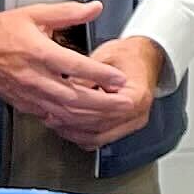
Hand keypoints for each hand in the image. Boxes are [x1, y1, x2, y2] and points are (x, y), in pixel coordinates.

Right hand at [0, 2, 125, 132]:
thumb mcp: (34, 13)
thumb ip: (67, 12)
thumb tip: (95, 7)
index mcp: (38, 52)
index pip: (75, 66)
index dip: (100, 74)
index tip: (119, 78)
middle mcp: (34, 76)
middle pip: (73, 96)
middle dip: (103, 103)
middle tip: (124, 102)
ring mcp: (28, 94)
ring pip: (64, 111)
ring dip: (90, 115)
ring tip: (111, 113)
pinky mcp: (23, 104)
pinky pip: (50, 116)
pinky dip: (70, 120)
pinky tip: (86, 119)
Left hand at [44, 34, 168, 151]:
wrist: (143, 57)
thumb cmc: (127, 54)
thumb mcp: (106, 56)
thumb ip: (87, 75)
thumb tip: (65, 88)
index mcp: (137, 95)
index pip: (105, 110)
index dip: (80, 109)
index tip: (59, 104)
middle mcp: (138, 113)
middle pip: (100, 126)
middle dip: (72, 121)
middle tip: (49, 113)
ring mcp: (132, 123)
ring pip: (98, 137)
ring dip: (74, 132)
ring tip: (54, 121)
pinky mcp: (124, 127)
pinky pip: (99, 139)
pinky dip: (81, 137)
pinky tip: (67, 128)